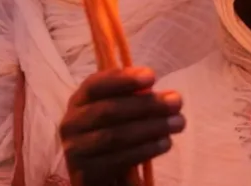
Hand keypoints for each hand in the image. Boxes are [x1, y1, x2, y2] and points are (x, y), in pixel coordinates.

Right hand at [60, 67, 184, 185]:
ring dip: (152, 127)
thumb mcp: (122, 110)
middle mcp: (71, 123)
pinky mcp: (86, 173)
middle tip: (177, 102)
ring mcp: (75, 150)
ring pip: (116, 136)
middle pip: (109, 110)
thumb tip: (170, 97)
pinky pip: (119, 159)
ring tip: (178, 123)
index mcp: (79, 100)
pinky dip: (146, 149)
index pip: (96, 84)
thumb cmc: (115, 131)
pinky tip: (166, 143)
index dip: (123, 79)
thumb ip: (138, 99)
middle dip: (147, 105)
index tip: (152, 77)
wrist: (98, 171)